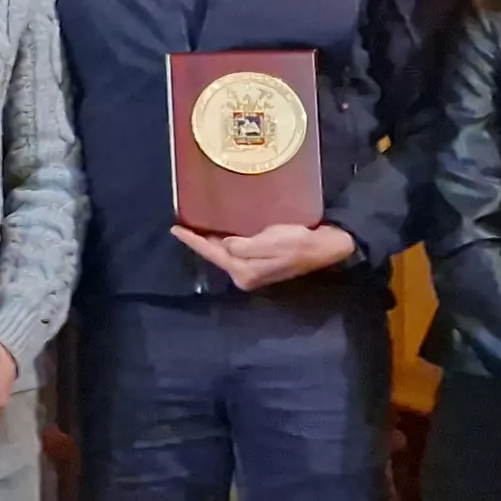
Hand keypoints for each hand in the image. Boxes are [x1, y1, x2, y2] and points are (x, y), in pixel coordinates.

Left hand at [170, 222, 356, 292]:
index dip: (193, 240)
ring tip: (196, 227)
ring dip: (211, 242)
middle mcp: (244, 275)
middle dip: (200, 242)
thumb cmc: (299, 243)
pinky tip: (220, 233)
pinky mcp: (260, 265)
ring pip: (224, 255)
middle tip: (184, 225)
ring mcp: (252, 272)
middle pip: (216, 256)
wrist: (325, 248)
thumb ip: (244, 246)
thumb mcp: (270, 242)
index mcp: (243, 271)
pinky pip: (235, 253)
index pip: (212, 254)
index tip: (175, 229)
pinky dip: (225, 242)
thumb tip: (223, 244)